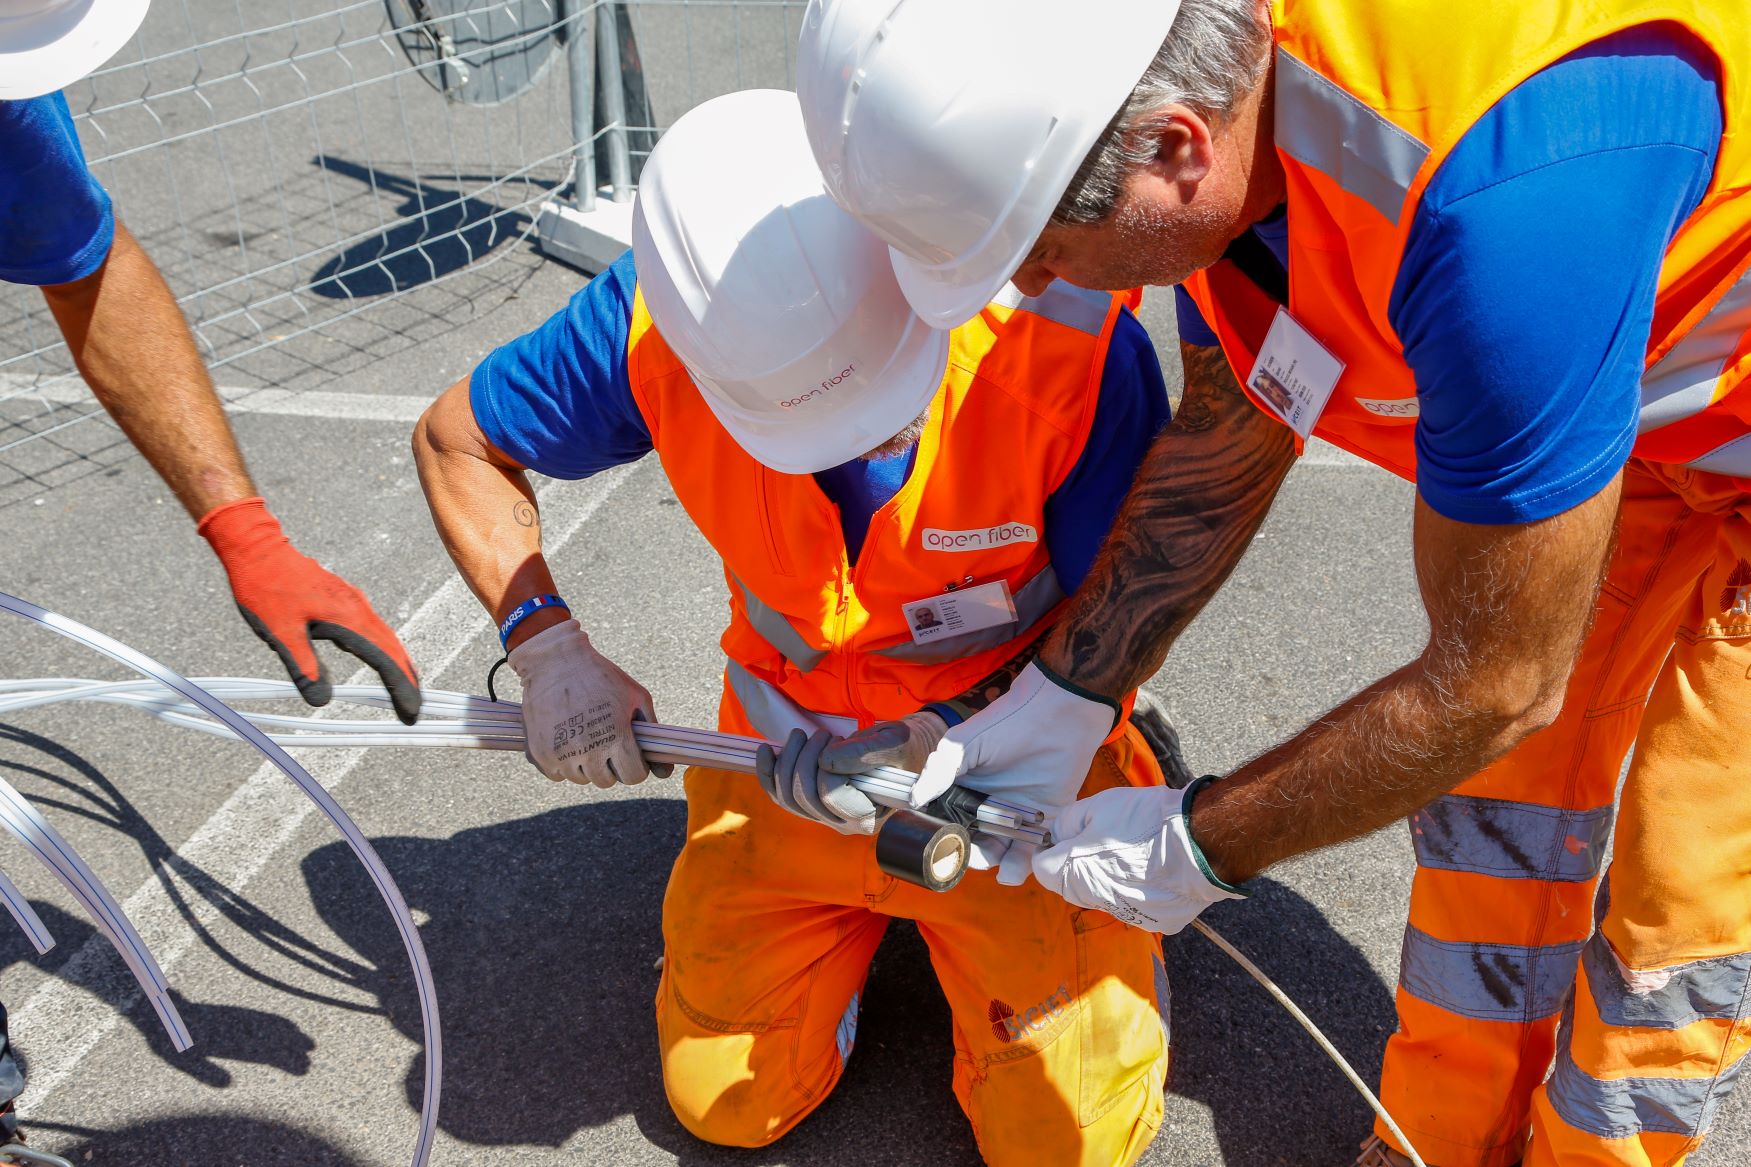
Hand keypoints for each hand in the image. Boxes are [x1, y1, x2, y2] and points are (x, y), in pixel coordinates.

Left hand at [199, 497, 420, 722]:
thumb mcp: (281, 633)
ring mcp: (352, 601)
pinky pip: (372, 627)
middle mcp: (358, 608)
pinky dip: (382, 647)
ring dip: (396, 662)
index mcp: (348, 618)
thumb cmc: (266, 587)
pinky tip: (378, 655)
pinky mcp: (343, 598)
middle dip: (406, 678)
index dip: (400, 687)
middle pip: (393, 647)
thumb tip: (322, 701)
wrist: (257, 547)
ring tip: (404, 685)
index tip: (411, 711)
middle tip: (414, 706)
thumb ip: (304, 667)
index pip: (384, 659)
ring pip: (384, 636)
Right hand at [507, 618, 670, 786]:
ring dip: (586, 765)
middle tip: (605, 740)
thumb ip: (651, 733)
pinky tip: (565, 739)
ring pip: (582, 778)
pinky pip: (558, 775)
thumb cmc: (601, 676)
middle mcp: (588, 750)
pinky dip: (563, 763)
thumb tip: (664, 773)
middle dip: (610, 765)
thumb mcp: (636, 697)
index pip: (633, 776)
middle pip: (607, 781)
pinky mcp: (540, 754)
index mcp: (616, 737)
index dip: (636, 766)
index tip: (629, 753)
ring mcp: (562, 754)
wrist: (554, 661)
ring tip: (584, 737)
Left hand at [754, 712, 947, 835]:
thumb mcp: (894, 743)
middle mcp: (843, 823)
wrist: (902, 749)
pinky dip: (767, 772)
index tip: (839, 742)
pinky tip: (766, 750)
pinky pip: (778, 794)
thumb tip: (827, 761)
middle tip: (820, 734)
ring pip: (787, 797)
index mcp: (868, 815)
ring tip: (801, 736)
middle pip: (804, 798)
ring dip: (786, 761)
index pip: (830, 795)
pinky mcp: (811, 803)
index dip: (826, 765)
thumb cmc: (905, 747)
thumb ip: (865, 753)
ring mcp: (824, 815)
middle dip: (803, 759)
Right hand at [913, 662, 1115, 884]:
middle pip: (977, 843)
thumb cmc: (1007, 723)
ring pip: (1005, 852)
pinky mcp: (1045, 819)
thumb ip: (939, 771)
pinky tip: (1021, 868)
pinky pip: (1034, 849)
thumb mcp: (964, 744)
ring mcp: (1017, 814)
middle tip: (976, 857)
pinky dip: (1028, 863)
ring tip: (1004, 870)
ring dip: (1002, 866)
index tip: (944, 848)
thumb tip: (914, 798)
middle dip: (975, 856)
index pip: (950, 823)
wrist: (1057, 714)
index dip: (946, 839)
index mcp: (964, 790)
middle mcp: (988, 806)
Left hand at [1032, 780, 1244, 933]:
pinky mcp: (1154, 923)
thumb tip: (1057, 836)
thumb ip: (1067, 823)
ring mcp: (1126, 915)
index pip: (1042, 869)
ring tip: (1135, 853)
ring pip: (1104, 896)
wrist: (1200, 842)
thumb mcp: (1096, 807)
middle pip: (1072, 885)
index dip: (1049, 851)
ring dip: (1109, 879)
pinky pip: (1136, 905)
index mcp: (1073, 873)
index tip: (1064, 838)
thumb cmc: (1144, 821)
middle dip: (1078, 864)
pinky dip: (1139, 890)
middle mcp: (1094, 901)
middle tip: (1103, 839)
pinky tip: (1156, 870)